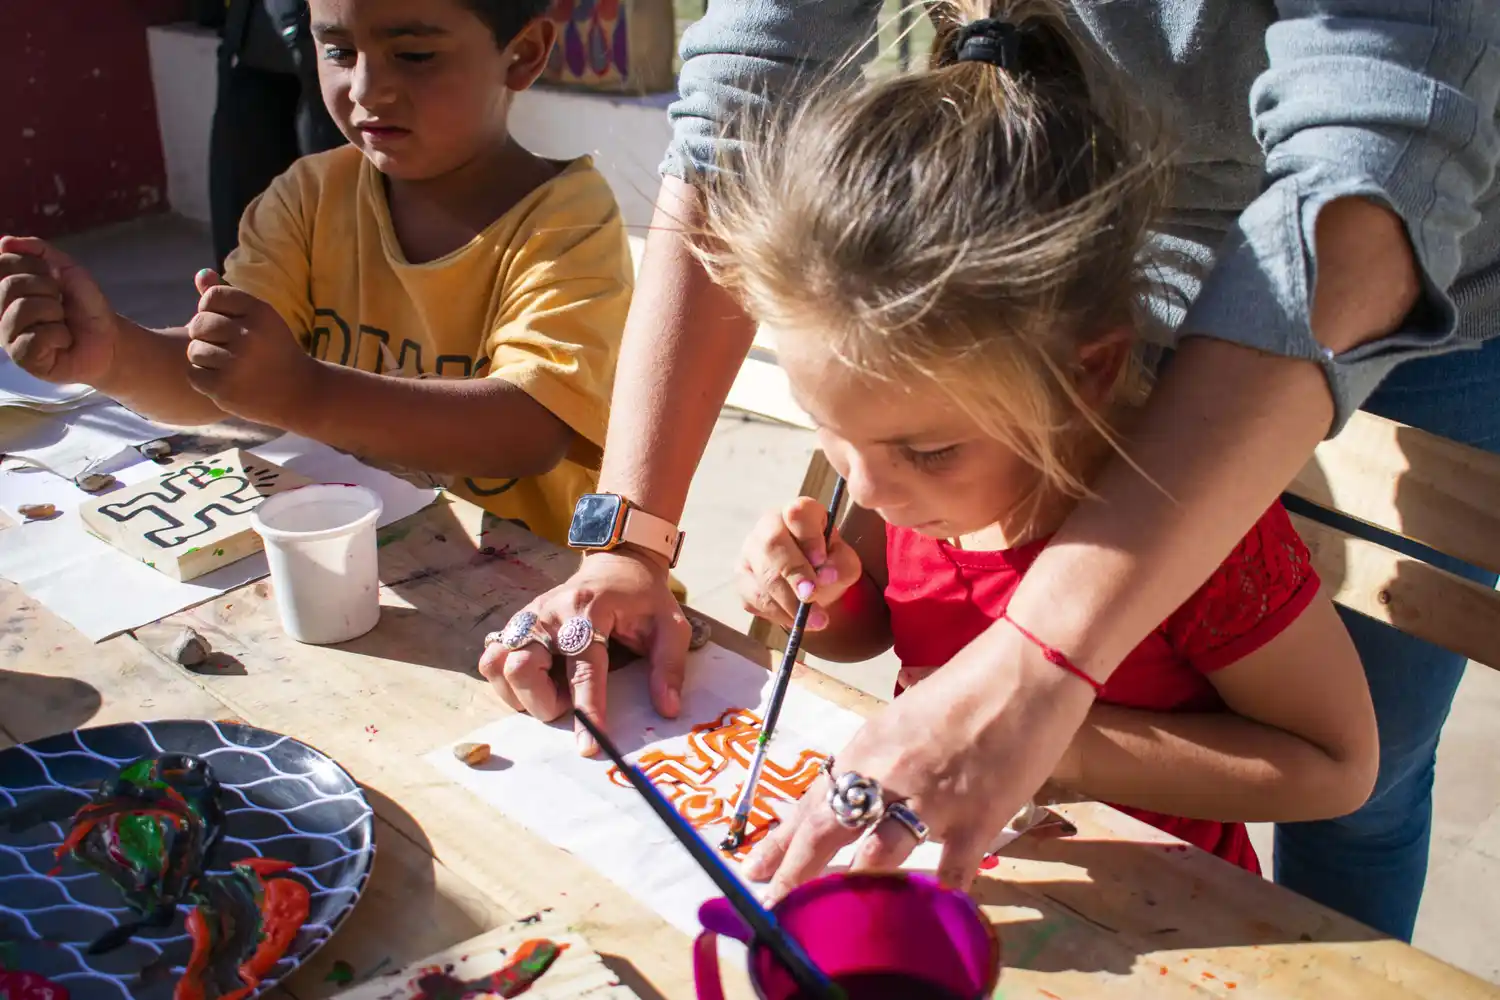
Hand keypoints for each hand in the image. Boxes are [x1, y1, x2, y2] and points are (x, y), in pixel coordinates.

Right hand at [0, 236, 117, 384]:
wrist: (109, 337)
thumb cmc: (84, 305)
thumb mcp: (66, 269)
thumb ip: (39, 251)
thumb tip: (4, 242)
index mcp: (6, 289)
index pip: (2, 263)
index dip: (33, 266)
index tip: (52, 277)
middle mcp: (0, 311)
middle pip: (10, 285)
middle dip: (47, 289)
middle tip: (61, 303)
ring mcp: (8, 336)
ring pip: (21, 310)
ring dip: (54, 312)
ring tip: (62, 321)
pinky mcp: (22, 358)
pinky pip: (33, 338)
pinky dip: (58, 335)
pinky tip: (63, 340)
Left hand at [184, 270, 321, 421]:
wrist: (301, 392)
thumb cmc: (275, 350)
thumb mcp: (261, 319)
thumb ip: (229, 296)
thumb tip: (200, 274)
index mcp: (260, 312)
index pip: (212, 296)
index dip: (211, 309)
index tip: (226, 323)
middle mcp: (249, 335)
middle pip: (199, 324)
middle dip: (206, 335)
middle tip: (226, 347)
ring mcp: (236, 363)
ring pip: (194, 350)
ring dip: (205, 359)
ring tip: (228, 365)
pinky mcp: (225, 388)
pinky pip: (194, 374)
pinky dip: (205, 379)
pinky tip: (226, 380)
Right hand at [477, 547, 691, 756]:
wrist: (618, 563)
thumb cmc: (644, 598)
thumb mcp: (671, 627)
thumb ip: (668, 667)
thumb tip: (666, 709)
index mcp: (589, 612)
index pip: (582, 669)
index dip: (586, 709)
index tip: (589, 745)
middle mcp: (550, 613)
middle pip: (522, 667)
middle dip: (543, 702)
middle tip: (568, 703)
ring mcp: (527, 616)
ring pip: (497, 665)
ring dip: (521, 693)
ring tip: (552, 692)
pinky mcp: (516, 623)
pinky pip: (492, 660)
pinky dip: (507, 682)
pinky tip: (535, 683)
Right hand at [736, 496, 860, 631]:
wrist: (812, 585)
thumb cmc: (828, 565)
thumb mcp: (844, 562)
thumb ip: (841, 564)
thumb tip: (826, 575)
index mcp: (798, 513)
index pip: (797, 514)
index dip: (809, 537)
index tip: (822, 561)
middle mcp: (769, 526)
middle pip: (772, 543)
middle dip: (793, 573)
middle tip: (811, 596)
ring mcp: (750, 551)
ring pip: (762, 574)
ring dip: (788, 601)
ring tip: (814, 620)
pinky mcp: (741, 578)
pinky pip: (754, 597)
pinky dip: (777, 613)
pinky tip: (795, 620)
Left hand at [742, 621, 1095, 900]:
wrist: (1026, 671)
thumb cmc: (967, 686)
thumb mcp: (903, 720)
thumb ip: (878, 762)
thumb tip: (854, 799)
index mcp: (866, 747)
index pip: (811, 801)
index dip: (781, 841)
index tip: (756, 867)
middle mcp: (887, 775)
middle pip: (826, 833)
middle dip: (795, 874)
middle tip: (774, 904)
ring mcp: (930, 801)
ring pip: (876, 859)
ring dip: (852, 892)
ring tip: (832, 923)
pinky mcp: (976, 819)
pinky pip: (951, 872)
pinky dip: (940, 896)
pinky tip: (927, 917)